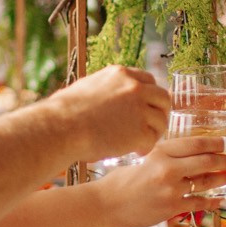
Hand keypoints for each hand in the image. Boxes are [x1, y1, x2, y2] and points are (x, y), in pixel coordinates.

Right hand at [48, 66, 167, 161]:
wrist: (62, 128)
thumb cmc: (64, 112)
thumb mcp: (86, 88)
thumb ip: (103, 89)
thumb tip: (101, 96)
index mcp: (121, 74)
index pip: (148, 81)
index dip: (149, 97)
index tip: (145, 108)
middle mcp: (134, 87)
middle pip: (162, 98)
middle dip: (159, 112)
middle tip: (152, 126)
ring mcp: (140, 108)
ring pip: (161, 120)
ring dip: (154, 132)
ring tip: (141, 143)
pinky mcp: (140, 130)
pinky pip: (153, 140)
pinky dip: (146, 147)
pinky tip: (136, 152)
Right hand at [103, 137, 225, 221]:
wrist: (110, 204)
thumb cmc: (126, 179)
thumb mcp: (146, 158)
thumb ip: (168, 155)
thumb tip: (194, 152)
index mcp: (161, 151)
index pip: (196, 144)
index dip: (218, 143)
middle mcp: (168, 168)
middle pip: (205, 161)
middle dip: (224, 160)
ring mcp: (171, 189)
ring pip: (205, 182)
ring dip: (220, 179)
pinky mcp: (172, 207)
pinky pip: (199, 203)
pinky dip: (212, 201)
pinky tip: (220, 200)